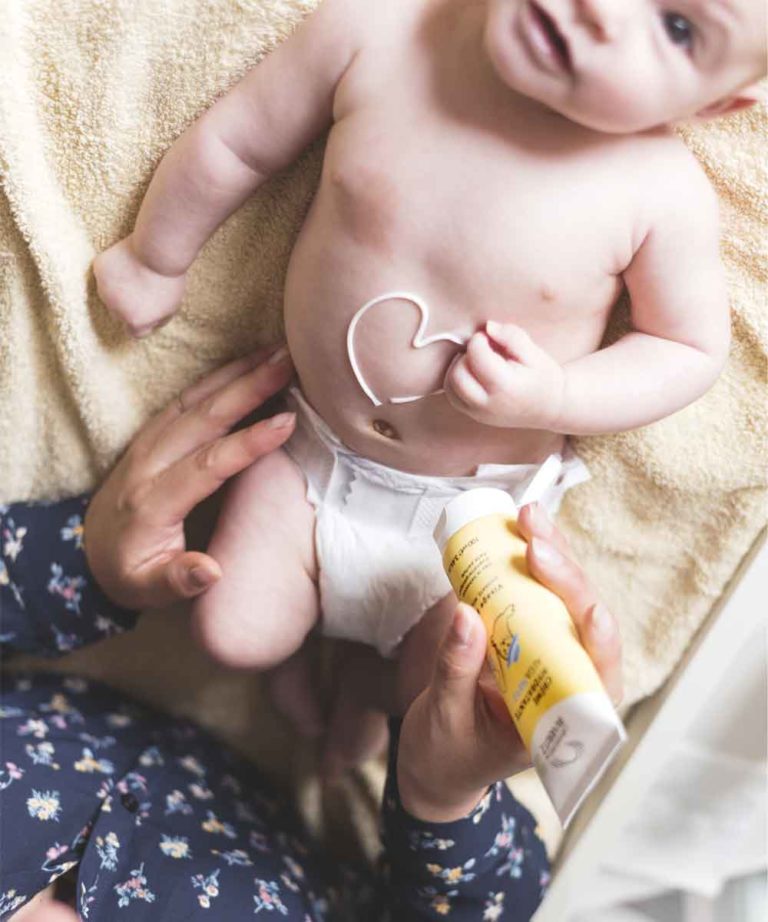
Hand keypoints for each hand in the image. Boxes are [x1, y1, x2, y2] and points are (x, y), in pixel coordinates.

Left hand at [84, 345, 294, 608]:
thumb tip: (211, 571)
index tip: (287, 421)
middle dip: (248, 386)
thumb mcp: (146, 590)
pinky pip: (190, 396)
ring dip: (238, 371)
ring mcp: (149, 442)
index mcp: (152, 502)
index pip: (206, 464)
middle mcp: (149, 462)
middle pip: (202, 417)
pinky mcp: (153, 433)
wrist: (82, 550)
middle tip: (289, 360)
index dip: (247, 442)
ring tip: (279, 350)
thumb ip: (178, 581)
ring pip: (196, 398)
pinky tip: (250, 361)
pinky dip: (222, 374)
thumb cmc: (127, 573)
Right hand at [93, 234, 187, 337]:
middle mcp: (115, 310)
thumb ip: (157, 320)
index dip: (143, 320)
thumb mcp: (171, 307)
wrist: (158, 252)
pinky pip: (104, 274)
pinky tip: (126, 261)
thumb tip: (149, 325)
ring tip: (136, 273)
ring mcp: (104, 289)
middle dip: (129, 305)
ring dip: (119, 288)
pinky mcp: (98, 269)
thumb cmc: (169, 280)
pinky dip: (113, 270)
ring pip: (108, 294)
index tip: (150, 307)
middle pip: (119, 314)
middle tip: (144, 288)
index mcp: (135, 322)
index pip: (135, 332)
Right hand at [396, 502, 621, 821]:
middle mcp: (565, 682)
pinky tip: (519, 530)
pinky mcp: (527, 634)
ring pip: (564, 598)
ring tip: (529, 518)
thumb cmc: (446, 754)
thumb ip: (457, 671)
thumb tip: (466, 614)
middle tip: (534, 540)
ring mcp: (548, 654)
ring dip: (552, 555)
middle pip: (582, 622)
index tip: (589, 608)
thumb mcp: (445, 719)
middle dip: (565, 577)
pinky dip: (528, 561)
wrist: (435, 763)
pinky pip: (537, 593)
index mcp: (560, 719)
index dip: (600, 639)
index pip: (599, 676)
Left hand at [443, 321, 565, 429]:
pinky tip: (472, 373)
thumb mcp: (534, 353)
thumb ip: (511, 336)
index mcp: (505, 386)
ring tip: (477, 362)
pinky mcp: (474, 415)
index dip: (479, 340)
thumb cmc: (544, 378)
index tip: (490, 338)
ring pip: (450, 386)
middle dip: (466, 355)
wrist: (550, 407)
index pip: (476, 356)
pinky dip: (455, 381)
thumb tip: (487, 327)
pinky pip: (453, 396)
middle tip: (482, 350)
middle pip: (458, 373)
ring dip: (457, 367)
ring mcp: (479, 413)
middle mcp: (488, 403)